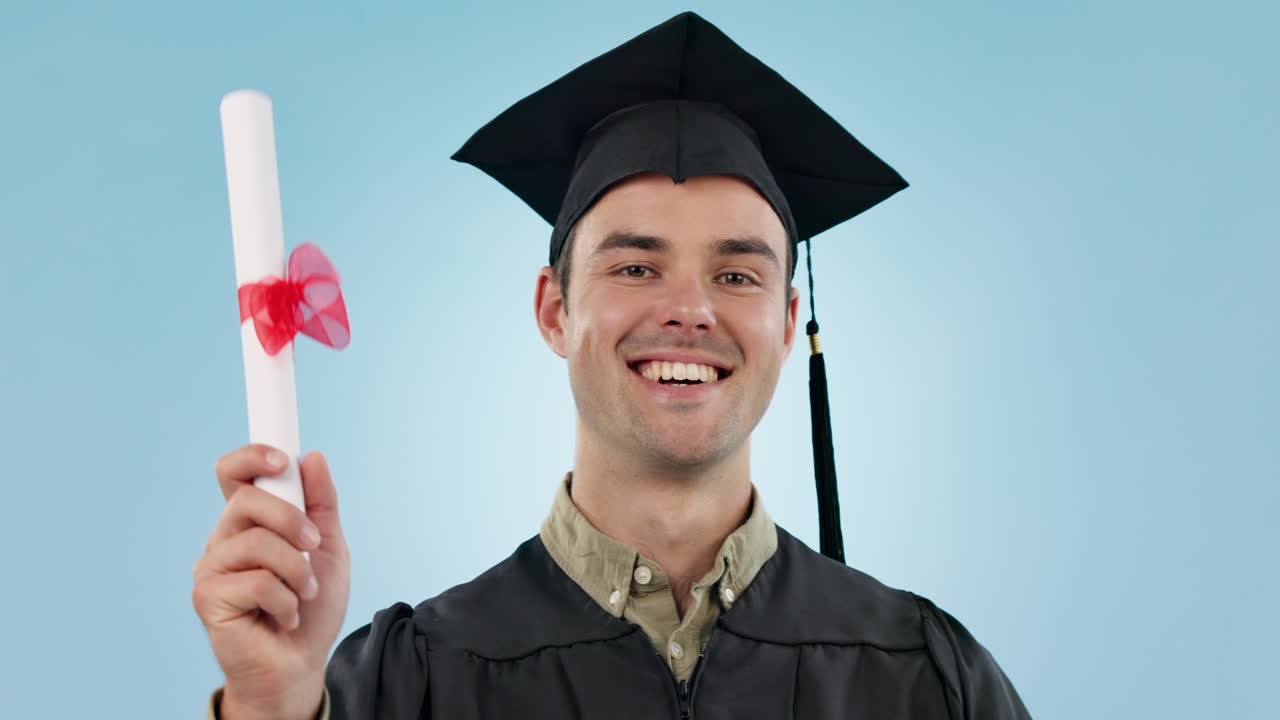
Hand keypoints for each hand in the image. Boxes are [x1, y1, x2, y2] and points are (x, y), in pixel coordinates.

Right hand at [192, 445, 350, 719]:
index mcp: (250, 522)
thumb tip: (312, 457)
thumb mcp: (328, 547)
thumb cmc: (311, 606)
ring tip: (303, 592)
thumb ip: (320, 503)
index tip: (283, 460)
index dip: (251, 457)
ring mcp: (211, 567)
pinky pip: (256, 581)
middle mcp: (224, 539)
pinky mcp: (207, 597)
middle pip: (245, 501)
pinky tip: (285, 615)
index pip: (233, 474)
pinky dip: (286, 600)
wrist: (302, 661)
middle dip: (291, 519)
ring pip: (256, 542)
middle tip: (312, 544)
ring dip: (296, 569)